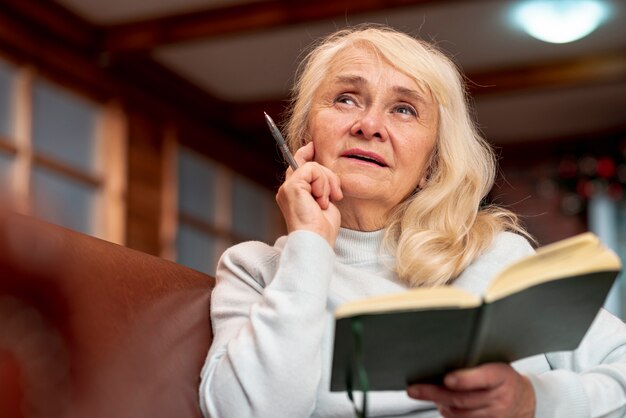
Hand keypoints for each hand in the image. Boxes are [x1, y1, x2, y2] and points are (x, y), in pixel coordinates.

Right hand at [276, 142, 342, 245]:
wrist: (317, 240)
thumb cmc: (322, 228)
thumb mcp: (325, 202)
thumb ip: (322, 187)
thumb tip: (326, 173)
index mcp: (294, 194)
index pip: (297, 164)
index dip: (306, 151)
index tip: (314, 145)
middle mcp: (287, 190)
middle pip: (306, 162)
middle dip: (327, 174)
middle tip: (336, 195)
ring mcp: (288, 187)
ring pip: (313, 166)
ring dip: (327, 182)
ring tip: (326, 201)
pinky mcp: (292, 186)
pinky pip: (312, 169)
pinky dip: (323, 183)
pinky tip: (321, 199)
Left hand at [406, 363, 534, 417]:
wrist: (527, 400)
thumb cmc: (505, 378)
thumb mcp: (496, 364)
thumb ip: (475, 365)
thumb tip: (444, 362)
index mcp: (501, 376)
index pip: (483, 378)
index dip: (463, 380)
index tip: (446, 379)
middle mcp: (499, 398)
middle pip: (463, 399)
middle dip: (434, 393)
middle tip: (415, 389)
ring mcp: (494, 415)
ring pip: (459, 414)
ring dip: (439, 404)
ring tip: (424, 393)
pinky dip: (448, 414)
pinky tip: (441, 405)